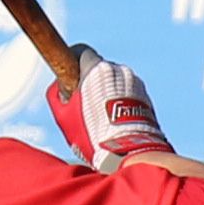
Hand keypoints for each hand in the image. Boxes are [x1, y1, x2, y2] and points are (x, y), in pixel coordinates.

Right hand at [49, 52, 174, 167]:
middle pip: (99, 68)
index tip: (68, 74)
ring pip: (115, 81)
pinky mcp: (147, 96)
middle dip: (90, 82)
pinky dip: (121, 102)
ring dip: (107, 93)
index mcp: (97, 70)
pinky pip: (129, 93)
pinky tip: (116, 122)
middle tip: (82, 105)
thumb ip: (57, 96)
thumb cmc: (94, 134)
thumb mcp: (64, 116)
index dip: (71, 61)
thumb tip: (59, 89)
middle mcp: (118, 70)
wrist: (131, 153)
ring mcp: (135, 82)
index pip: (80, 51)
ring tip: (101, 118)